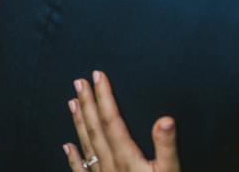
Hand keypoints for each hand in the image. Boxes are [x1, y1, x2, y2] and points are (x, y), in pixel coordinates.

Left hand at [64, 70, 180, 171]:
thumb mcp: (171, 170)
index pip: (113, 121)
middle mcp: (110, 166)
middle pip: (96, 130)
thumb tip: (165, 119)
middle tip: (80, 81)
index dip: (105, 97)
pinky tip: (67, 146)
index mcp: (127, 158)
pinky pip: (83, 171)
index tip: (99, 76)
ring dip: (80, 123)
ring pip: (87, 146)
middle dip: (89, 103)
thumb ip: (167, 145)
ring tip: (73, 102)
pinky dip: (74, 157)